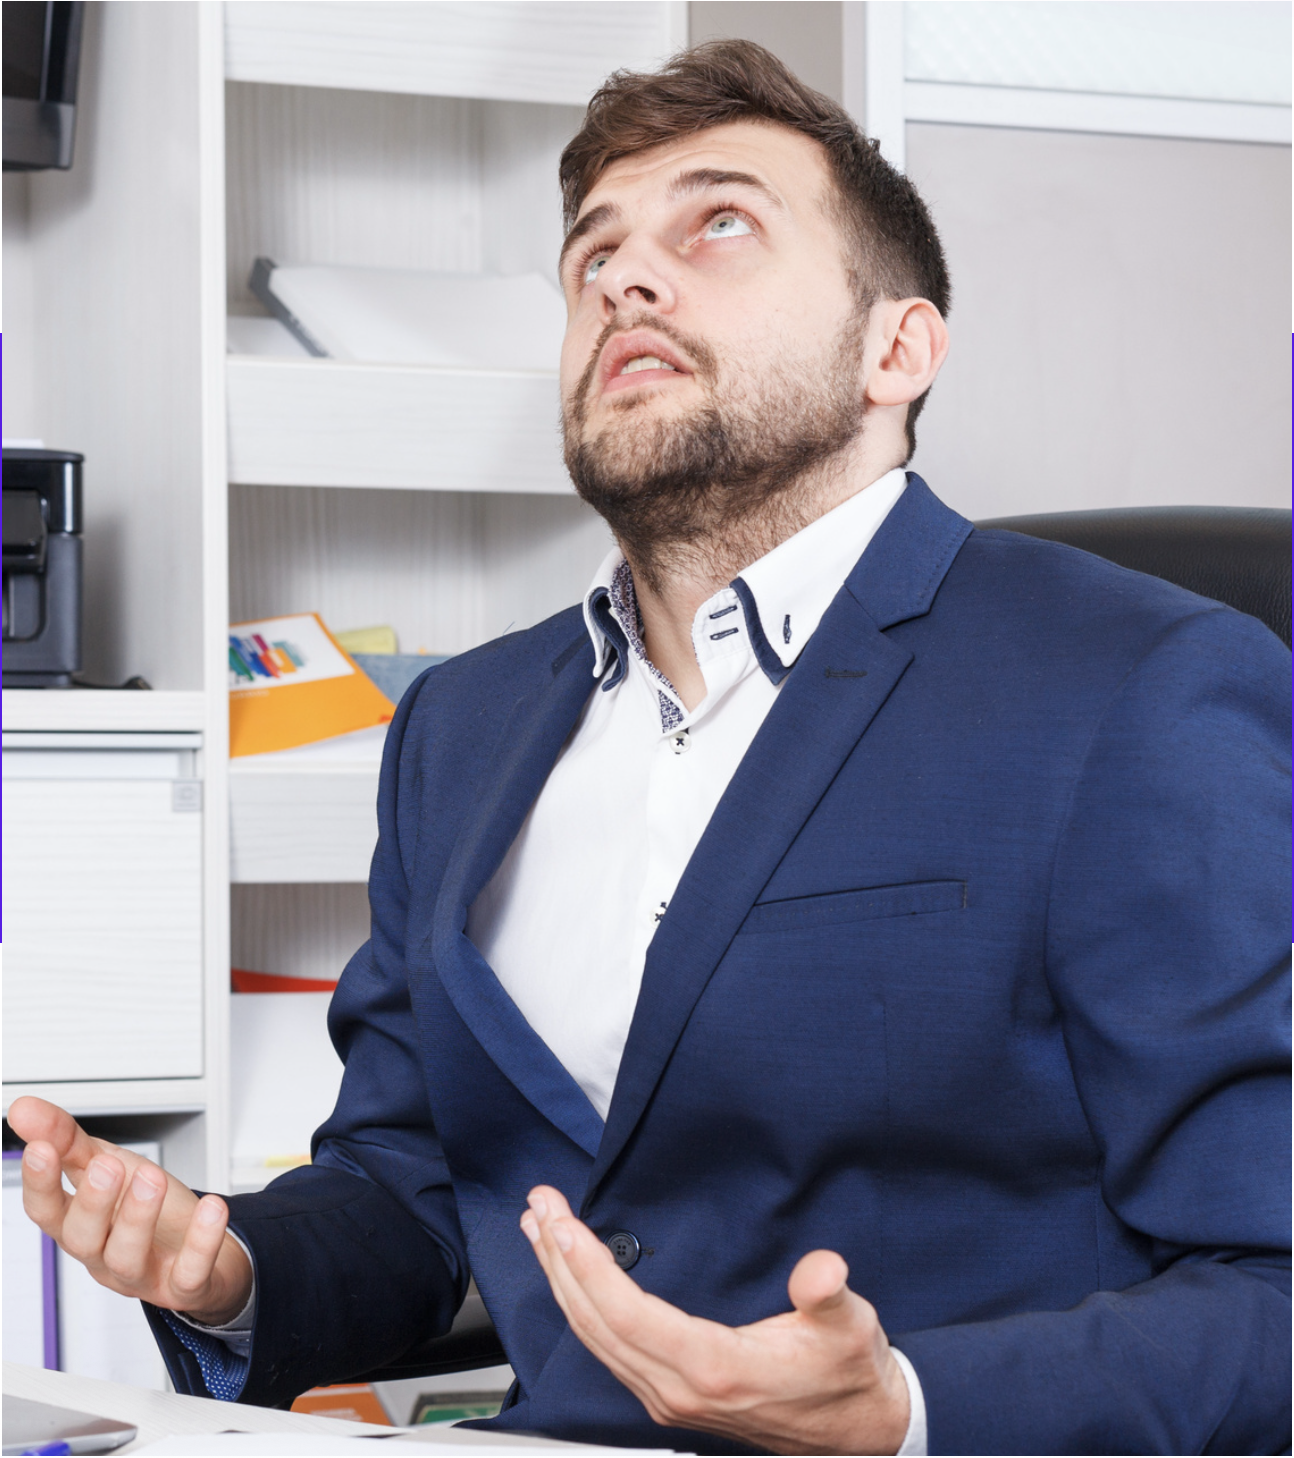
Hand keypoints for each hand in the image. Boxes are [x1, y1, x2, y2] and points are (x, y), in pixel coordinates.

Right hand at [9, 1096, 253, 1324]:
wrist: (201, 1244)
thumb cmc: (144, 1205)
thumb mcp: (105, 1164)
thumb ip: (66, 1140)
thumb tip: (22, 1108)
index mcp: (79, 1224)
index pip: (46, 1211)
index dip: (39, 1184)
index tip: (40, 1148)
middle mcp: (103, 1254)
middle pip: (82, 1239)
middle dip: (92, 1202)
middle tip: (106, 1165)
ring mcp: (142, 1273)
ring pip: (128, 1258)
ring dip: (139, 1217)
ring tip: (153, 1177)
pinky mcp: (184, 1287)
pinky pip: (190, 1274)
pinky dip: (202, 1242)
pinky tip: (212, 1206)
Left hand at [520, 1186, 909, 1455]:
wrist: (862, 1432)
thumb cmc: (850, 1374)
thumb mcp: (850, 1327)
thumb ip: (829, 1294)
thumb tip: (822, 1269)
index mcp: (714, 1369)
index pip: (628, 1315)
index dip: (589, 1268)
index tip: (562, 1224)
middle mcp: (679, 1390)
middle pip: (596, 1323)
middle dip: (559, 1261)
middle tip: (538, 1207)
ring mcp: (670, 1398)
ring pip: (595, 1339)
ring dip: (562, 1281)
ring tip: (539, 1231)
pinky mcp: (671, 1396)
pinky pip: (609, 1348)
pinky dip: (582, 1306)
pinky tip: (573, 1278)